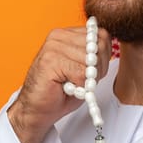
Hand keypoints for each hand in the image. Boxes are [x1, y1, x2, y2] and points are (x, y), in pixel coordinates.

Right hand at [7, 26, 110, 142]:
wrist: (36, 109)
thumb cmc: (60, 90)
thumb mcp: (83, 69)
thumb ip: (95, 55)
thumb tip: (107, 47)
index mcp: (68, 33)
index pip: (101, 35)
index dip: (104, 56)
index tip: (93, 70)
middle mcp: (59, 36)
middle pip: (99, 46)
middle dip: (99, 69)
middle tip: (85, 81)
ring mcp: (53, 47)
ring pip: (91, 60)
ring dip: (88, 79)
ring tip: (74, 84)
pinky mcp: (49, 61)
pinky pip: (80, 73)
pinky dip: (79, 86)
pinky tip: (67, 88)